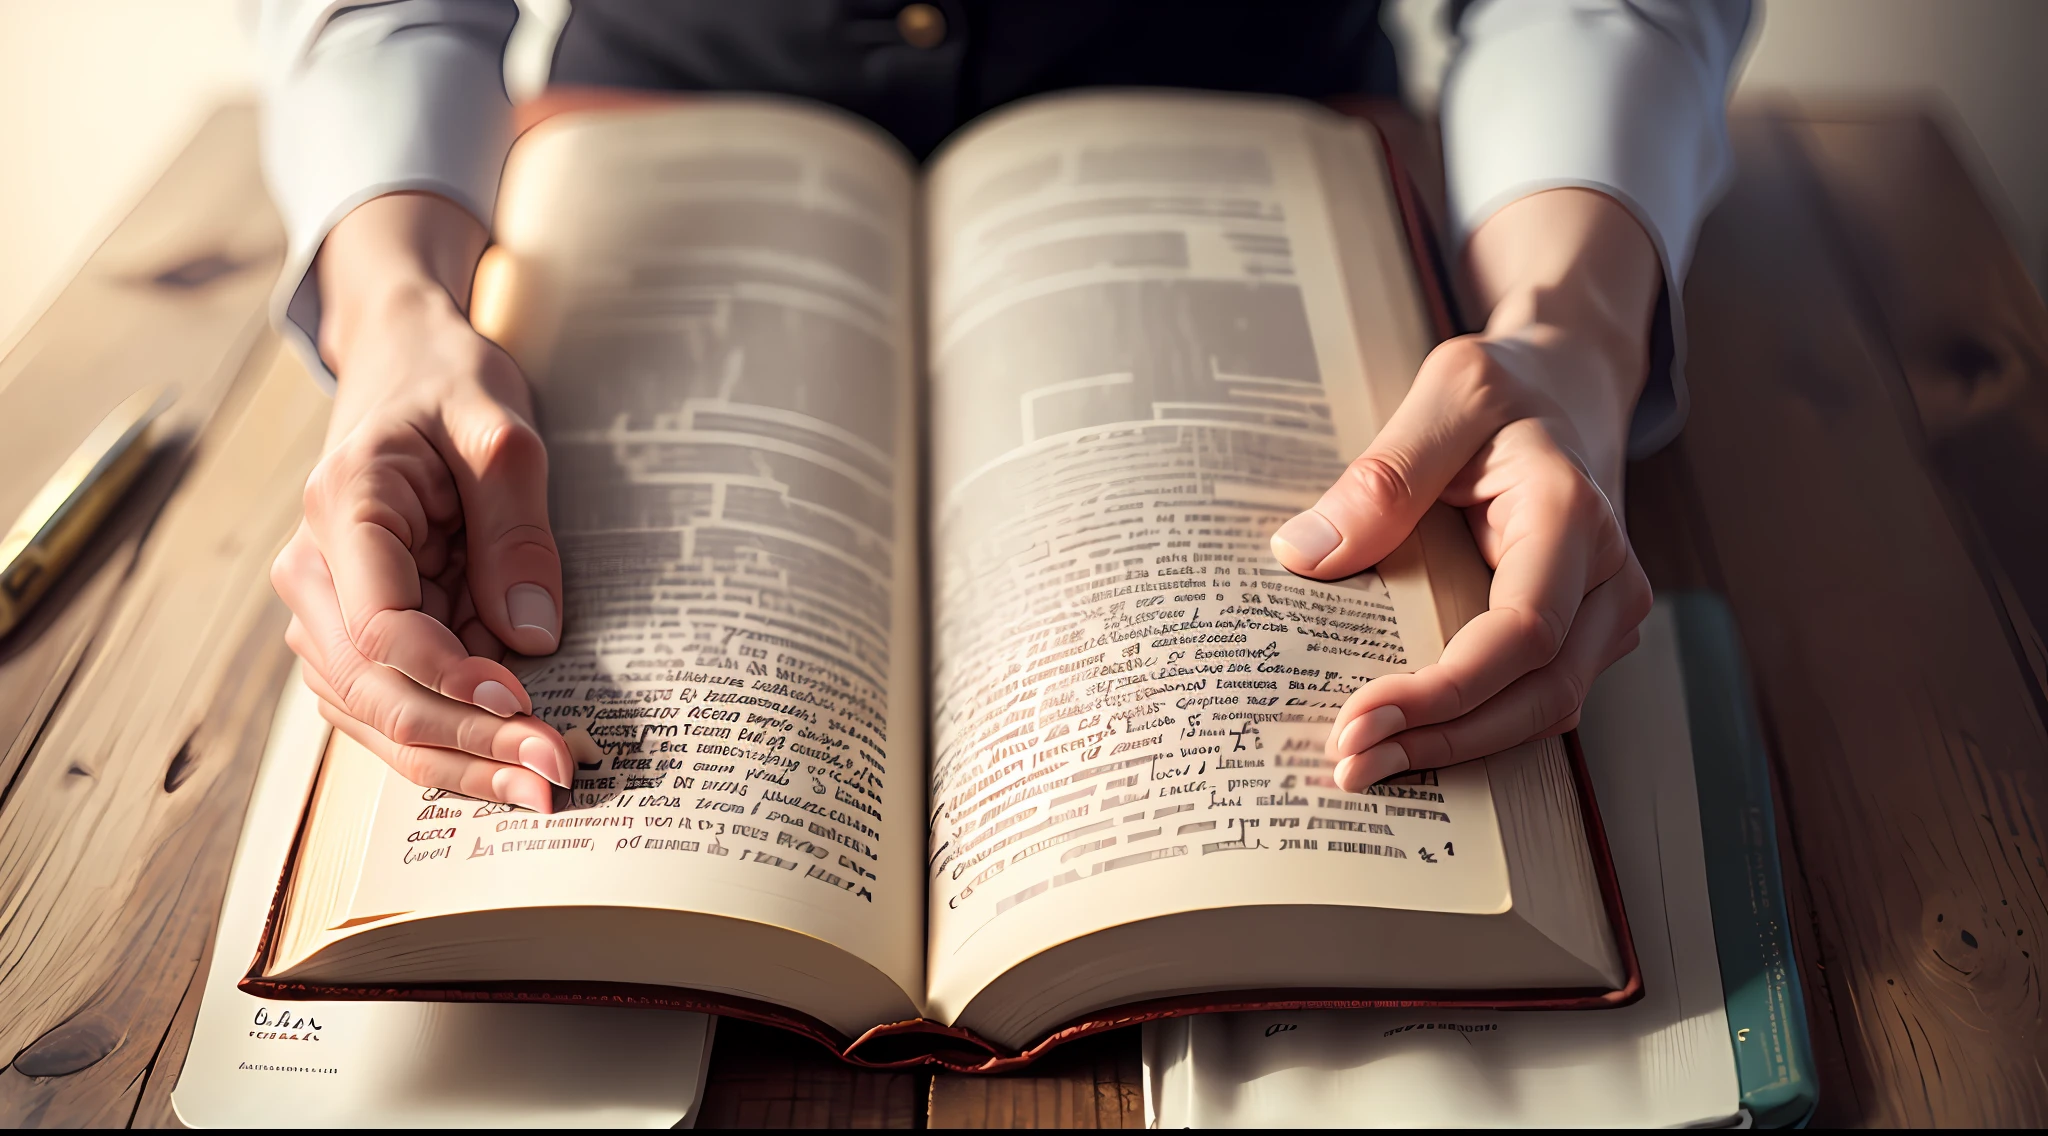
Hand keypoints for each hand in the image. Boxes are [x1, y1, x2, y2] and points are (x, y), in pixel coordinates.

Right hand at [271, 193, 572, 810]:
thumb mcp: (502, 430)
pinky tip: (513, 767)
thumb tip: (532, 635)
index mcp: (345, 508)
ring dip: (459, 763)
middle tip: (556, 774)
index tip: (524, 702)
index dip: (448, 677)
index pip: (381, 624)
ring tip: (545, 788)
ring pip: (377, 720)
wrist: (404, 367)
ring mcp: (328, 614)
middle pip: (375, 692)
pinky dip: (450, 746)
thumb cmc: (449, 387)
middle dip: (466, 744)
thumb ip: (517, 529)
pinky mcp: (358, 638)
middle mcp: (317, 574)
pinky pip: (391, 711)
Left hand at [1270, 189, 1659, 790]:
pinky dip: (1471, 725)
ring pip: (1542, 712)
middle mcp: (1608, 576)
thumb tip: (1305, 554)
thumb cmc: (1506, 386)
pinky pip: (1532, 698)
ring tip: (1363, 765)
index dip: (1445, 691)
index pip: (1521, 634)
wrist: (1569, 384)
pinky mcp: (1584, 632)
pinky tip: (1404, 737)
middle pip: (1537, 695)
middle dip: (1441, 740)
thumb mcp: (1447, 390)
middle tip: (1345, 765)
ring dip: (1455, 747)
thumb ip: (1385, 472)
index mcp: (1574, 515)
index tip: (1361, 718)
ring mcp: (1604, 612)